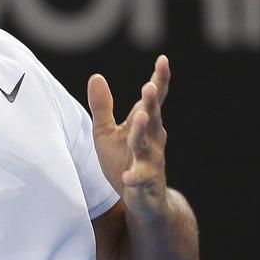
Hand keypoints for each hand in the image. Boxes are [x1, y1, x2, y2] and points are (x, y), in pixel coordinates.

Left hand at [87, 55, 169, 219]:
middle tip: (150, 85)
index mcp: (145, 126)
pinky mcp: (144, 186)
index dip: (160, 80)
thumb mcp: (105, 131)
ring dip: (143, 131)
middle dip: (152, 103)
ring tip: (141, 117)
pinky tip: (127, 176)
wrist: (142, 200)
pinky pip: (140, 181)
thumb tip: (96, 75)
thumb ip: (102, 106)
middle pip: (153, 119)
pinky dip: (134, 178)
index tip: (164, 59)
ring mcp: (150, 164)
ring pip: (147, 146)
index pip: (153, 101)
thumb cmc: (122, 159)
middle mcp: (153, 142)